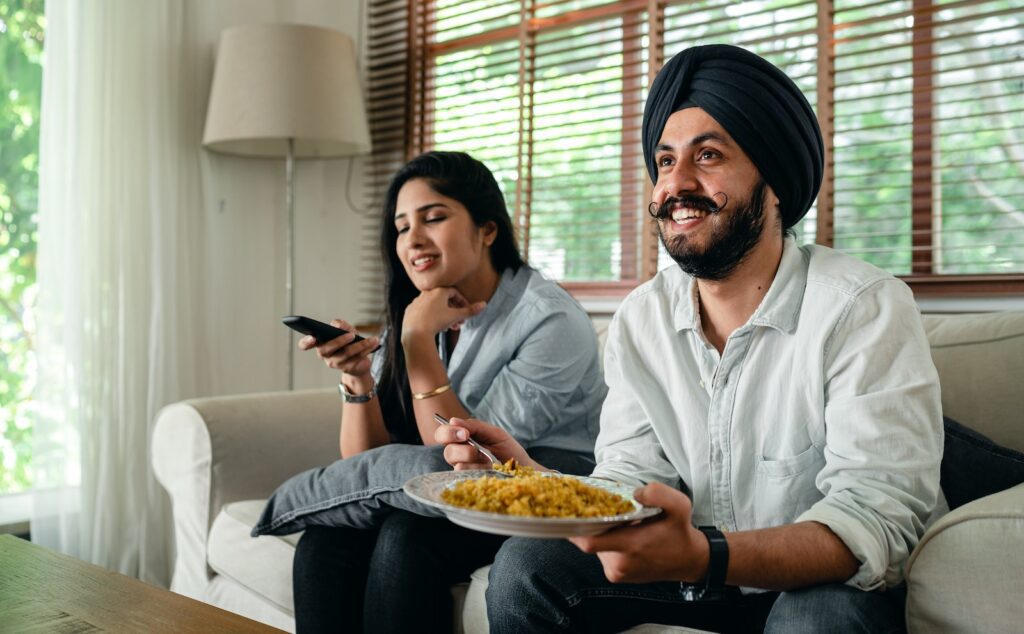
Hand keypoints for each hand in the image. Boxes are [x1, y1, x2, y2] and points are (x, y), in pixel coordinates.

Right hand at [298, 319, 378, 379]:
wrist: (360, 361)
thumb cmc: (349, 342)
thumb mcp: (346, 330)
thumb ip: (341, 325)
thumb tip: (337, 324)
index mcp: (319, 343)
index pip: (305, 344)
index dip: (306, 342)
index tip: (312, 337)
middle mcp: (324, 354)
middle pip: (326, 349)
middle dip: (339, 341)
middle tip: (351, 335)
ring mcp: (334, 363)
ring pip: (346, 353)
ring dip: (360, 344)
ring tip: (371, 338)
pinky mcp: (346, 368)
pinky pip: (357, 358)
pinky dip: (367, 349)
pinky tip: (374, 342)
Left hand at [402, 287, 485, 340]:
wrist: (415, 333)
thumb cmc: (435, 322)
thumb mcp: (456, 316)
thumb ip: (470, 310)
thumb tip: (484, 304)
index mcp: (438, 291)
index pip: (454, 292)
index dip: (462, 301)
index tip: (466, 310)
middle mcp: (426, 293)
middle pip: (444, 300)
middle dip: (453, 311)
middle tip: (459, 322)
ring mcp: (416, 302)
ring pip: (433, 306)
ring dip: (443, 315)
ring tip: (449, 327)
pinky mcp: (410, 311)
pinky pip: (423, 312)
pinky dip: (431, 317)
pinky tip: (434, 326)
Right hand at [433, 417, 536, 470]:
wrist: (524, 470)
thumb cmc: (509, 450)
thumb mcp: (495, 434)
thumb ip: (475, 427)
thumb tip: (453, 420)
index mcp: (463, 440)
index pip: (443, 434)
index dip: (448, 432)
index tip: (465, 434)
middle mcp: (460, 455)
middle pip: (447, 451)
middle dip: (462, 450)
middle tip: (477, 449)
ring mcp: (466, 471)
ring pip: (457, 465)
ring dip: (474, 461)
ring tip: (489, 460)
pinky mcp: (471, 483)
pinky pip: (468, 476)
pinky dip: (479, 470)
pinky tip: (490, 469)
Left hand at [568, 482, 709, 583]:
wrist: (688, 560)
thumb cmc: (680, 532)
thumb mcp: (679, 505)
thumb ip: (658, 493)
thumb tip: (635, 494)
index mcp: (632, 545)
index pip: (590, 541)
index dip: (575, 526)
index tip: (569, 510)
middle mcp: (620, 563)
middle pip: (588, 540)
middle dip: (589, 523)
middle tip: (594, 506)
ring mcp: (616, 572)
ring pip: (595, 546)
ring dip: (600, 532)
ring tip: (614, 520)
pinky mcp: (616, 575)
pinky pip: (602, 554)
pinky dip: (606, 542)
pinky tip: (620, 533)